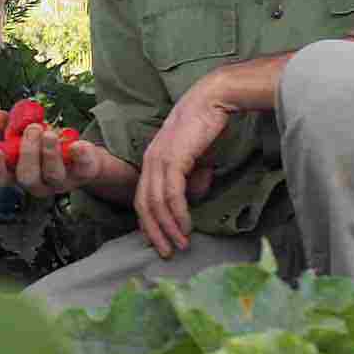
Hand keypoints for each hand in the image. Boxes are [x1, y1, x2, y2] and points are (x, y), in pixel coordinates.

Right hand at [0, 109, 102, 196]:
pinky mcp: (85, 173)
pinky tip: (77, 144)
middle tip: (32, 129)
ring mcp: (63, 181)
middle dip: (27, 153)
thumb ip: (8, 125)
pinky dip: (80, 156)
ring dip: (49, 153)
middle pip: (28, 178)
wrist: (84, 153)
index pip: (1, 179)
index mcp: (19, 173)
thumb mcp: (26, 134)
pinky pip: (84, 168)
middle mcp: (39, 182)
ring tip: (49, 133)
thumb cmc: (48, 144)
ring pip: (53, 175)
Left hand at [134, 79, 231, 257]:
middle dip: (155, 232)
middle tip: (166, 253)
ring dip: (168, 228)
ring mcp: (159, 160)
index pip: (142, 198)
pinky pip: (172, 194)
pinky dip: (177, 214)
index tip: (158, 241)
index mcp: (152, 161)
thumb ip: (191, 177)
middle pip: (143, 205)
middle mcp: (150, 162)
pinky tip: (186, 227)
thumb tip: (193, 197)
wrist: (212, 100)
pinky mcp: (173, 159)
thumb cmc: (206, 126)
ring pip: (156, 203)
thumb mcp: (195, 157)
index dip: (148, 222)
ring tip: (179, 245)